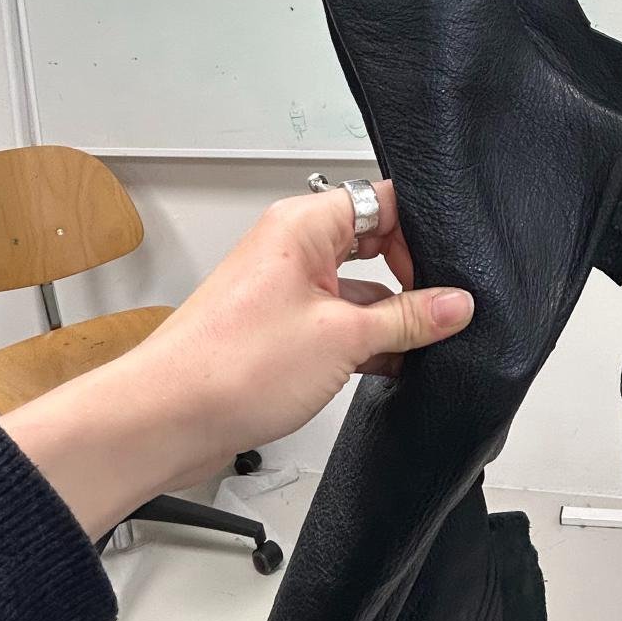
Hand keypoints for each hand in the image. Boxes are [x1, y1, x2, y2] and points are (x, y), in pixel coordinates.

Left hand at [3, 182, 472, 538]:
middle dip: (411, 276)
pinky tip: (388, 367)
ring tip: (418, 346)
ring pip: (357, 287)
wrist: (167, 419)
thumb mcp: (344, 338)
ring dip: (388, 316)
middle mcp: (291, 249)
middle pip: (373, 242)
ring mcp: (283, 289)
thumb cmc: (228, 367)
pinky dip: (363, 341)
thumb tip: (454, 304)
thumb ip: (408, 319)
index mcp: (303, 226)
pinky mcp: (278, 328)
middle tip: (441, 310)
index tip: (450, 272)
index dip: (423, 232)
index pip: (383, 201)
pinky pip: (336, 321)